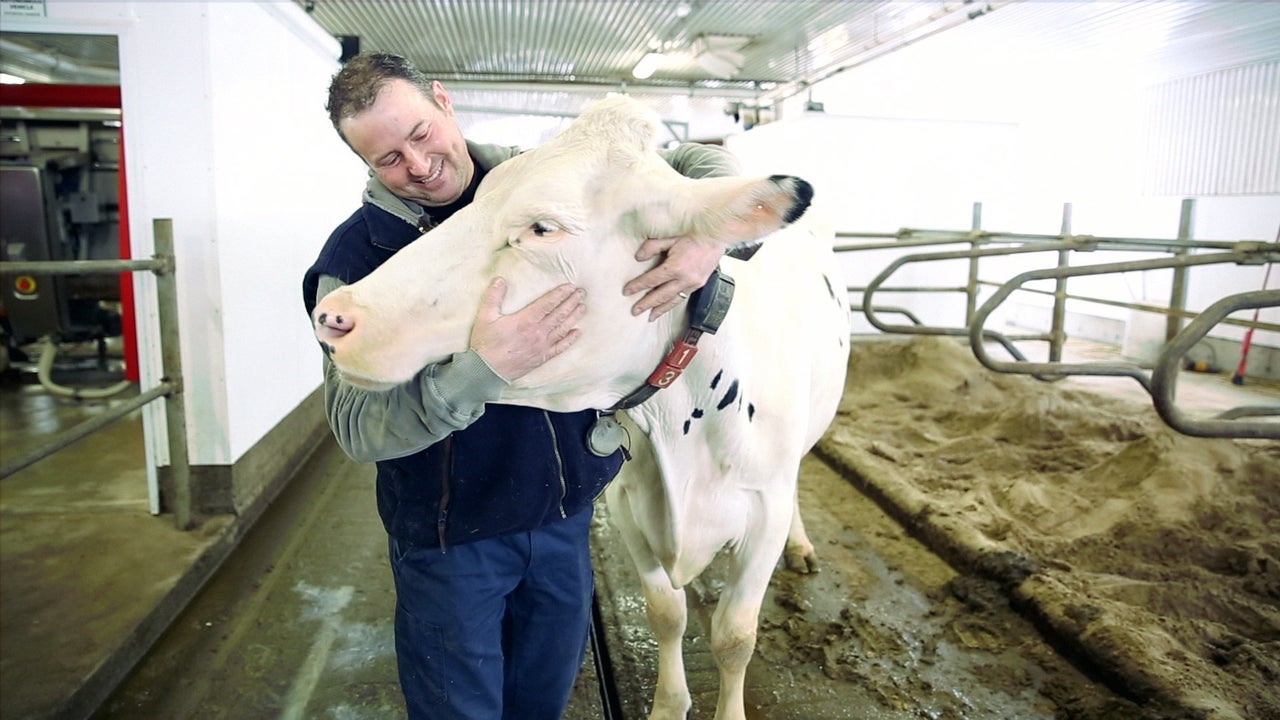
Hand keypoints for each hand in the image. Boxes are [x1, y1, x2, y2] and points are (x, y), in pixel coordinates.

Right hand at [470, 278, 585, 379]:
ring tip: (583, 307)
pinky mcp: (542, 358)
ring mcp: (542, 346)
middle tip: (582, 293)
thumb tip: (500, 279)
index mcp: (525, 320)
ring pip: (563, 329)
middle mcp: (537, 333)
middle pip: (559, 314)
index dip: (560, 294)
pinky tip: (578, 332)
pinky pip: (560, 348)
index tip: (570, 286)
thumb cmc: (485, 344)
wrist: (486, 371)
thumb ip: (493, 296)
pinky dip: (570, 340)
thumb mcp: (485, 317)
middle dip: (572, 302)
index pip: (548, 304)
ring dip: (574, 317)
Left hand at [623, 235, 722, 321]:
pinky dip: (672, 304)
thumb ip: (652, 246)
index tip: (627, 291)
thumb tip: (638, 257)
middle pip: (661, 295)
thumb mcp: (670, 237)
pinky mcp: (699, 285)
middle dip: (646, 304)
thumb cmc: (693, 234)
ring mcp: (693, 284)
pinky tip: (666, 307)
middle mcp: (684, 279)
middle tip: (634, 311)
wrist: (717, 237)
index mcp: (675, 266)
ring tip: (649, 317)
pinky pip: (682, 298)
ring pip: (673, 301)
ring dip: (660, 310)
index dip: (638, 286)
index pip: (652, 280)